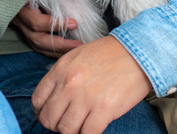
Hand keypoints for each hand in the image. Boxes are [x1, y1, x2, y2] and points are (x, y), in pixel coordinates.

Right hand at [12, 1, 82, 57]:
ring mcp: (22, 30)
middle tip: (79, 44)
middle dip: (60, 44)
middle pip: (39, 40)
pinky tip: (66, 52)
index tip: (75, 23)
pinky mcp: (27, 34)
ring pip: (38, 46)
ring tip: (76, 50)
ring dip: (58, 51)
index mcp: (22, 8)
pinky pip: (39, 47)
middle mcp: (20, 22)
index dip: (56, 25)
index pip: (37, 22)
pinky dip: (52, 51)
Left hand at [32, 36, 151, 133]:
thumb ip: (62, 76)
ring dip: (72, 132)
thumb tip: (54, 99)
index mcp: (61, 70)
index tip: (51, 115)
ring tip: (81, 126)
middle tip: (67, 123)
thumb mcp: (77, 57)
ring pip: (66, 130)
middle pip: (49, 118)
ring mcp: (86, 98)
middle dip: (55, 125)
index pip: (38, 100)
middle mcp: (69, 84)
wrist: (138, 51)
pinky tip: (93, 128)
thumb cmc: (110, 54)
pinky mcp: (104, 110)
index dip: (42, 112)